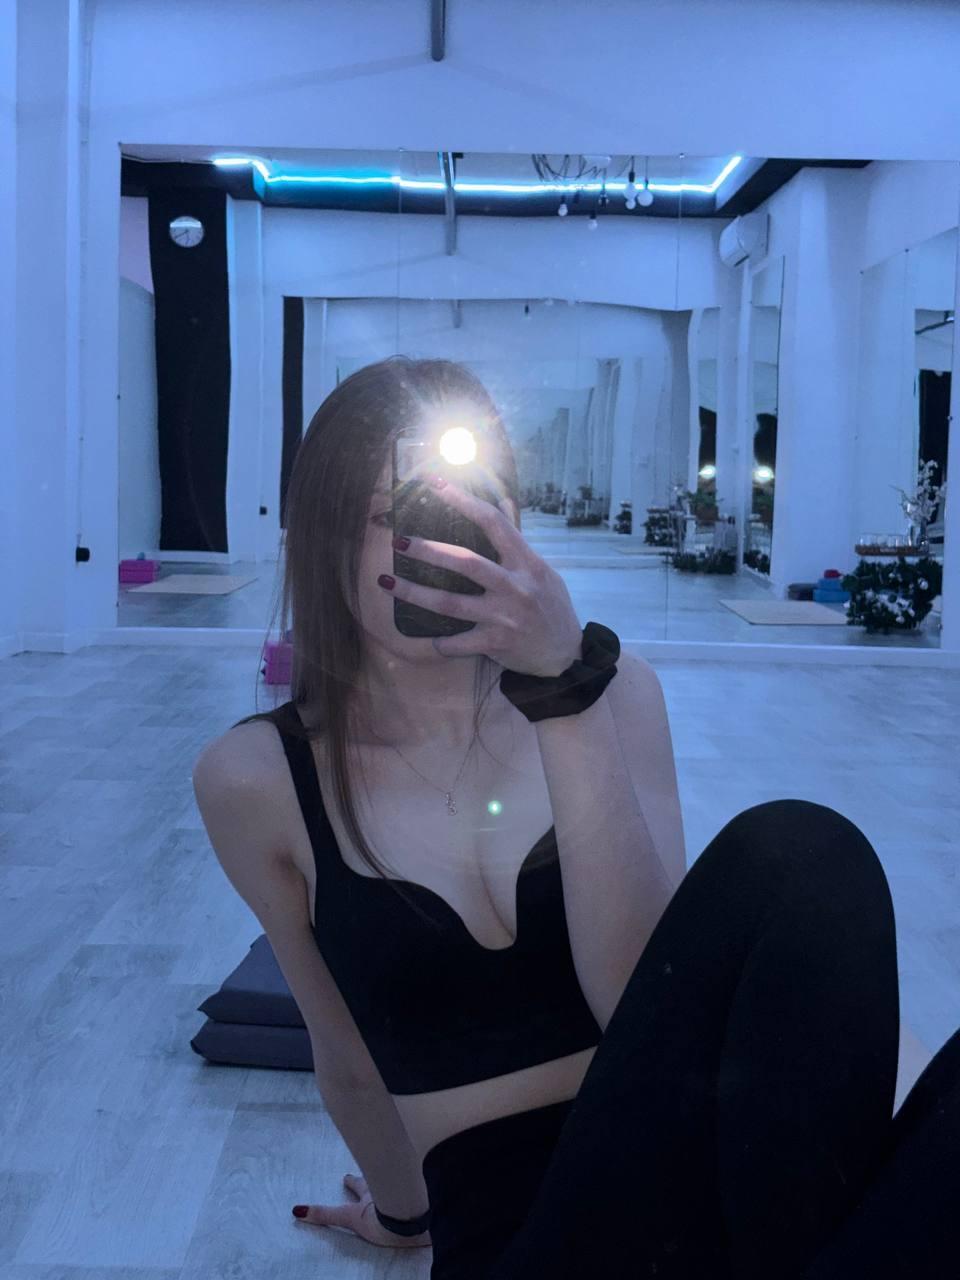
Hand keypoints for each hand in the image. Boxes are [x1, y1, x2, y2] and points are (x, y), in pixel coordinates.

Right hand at [292, 1173, 430, 1248]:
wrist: (412, 1220)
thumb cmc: (380, 1218)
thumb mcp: (349, 1217)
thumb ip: (325, 1214)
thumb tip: (298, 1211)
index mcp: (371, 1193)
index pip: (358, 1184)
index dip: (351, 1182)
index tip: (345, 1176)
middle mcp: (389, 1187)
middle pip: (381, 1178)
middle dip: (377, 1173)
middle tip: (375, 1169)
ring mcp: (407, 1191)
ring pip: (404, 1180)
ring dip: (402, 1178)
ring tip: (403, 1176)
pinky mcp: (426, 1200)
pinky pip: (427, 1189)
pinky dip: (426, 1188)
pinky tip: (431, 1192)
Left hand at [379, 475, 583, 676]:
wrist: (565, 655)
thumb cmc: (551, 607)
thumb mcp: (543, 571)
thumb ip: (518, 541)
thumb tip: (503, 503)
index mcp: (526, 563)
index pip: (494, 523)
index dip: (464, 501)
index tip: (436, 485)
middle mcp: (515, 587)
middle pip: (465, 562)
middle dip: (428, 550)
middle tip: (399, 541)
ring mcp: (503, 616)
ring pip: (450, 603)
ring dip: (414, 592)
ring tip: (386, 581)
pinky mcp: (495, 644)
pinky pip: (457, 643)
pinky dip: (438, 641)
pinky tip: (424, 636)